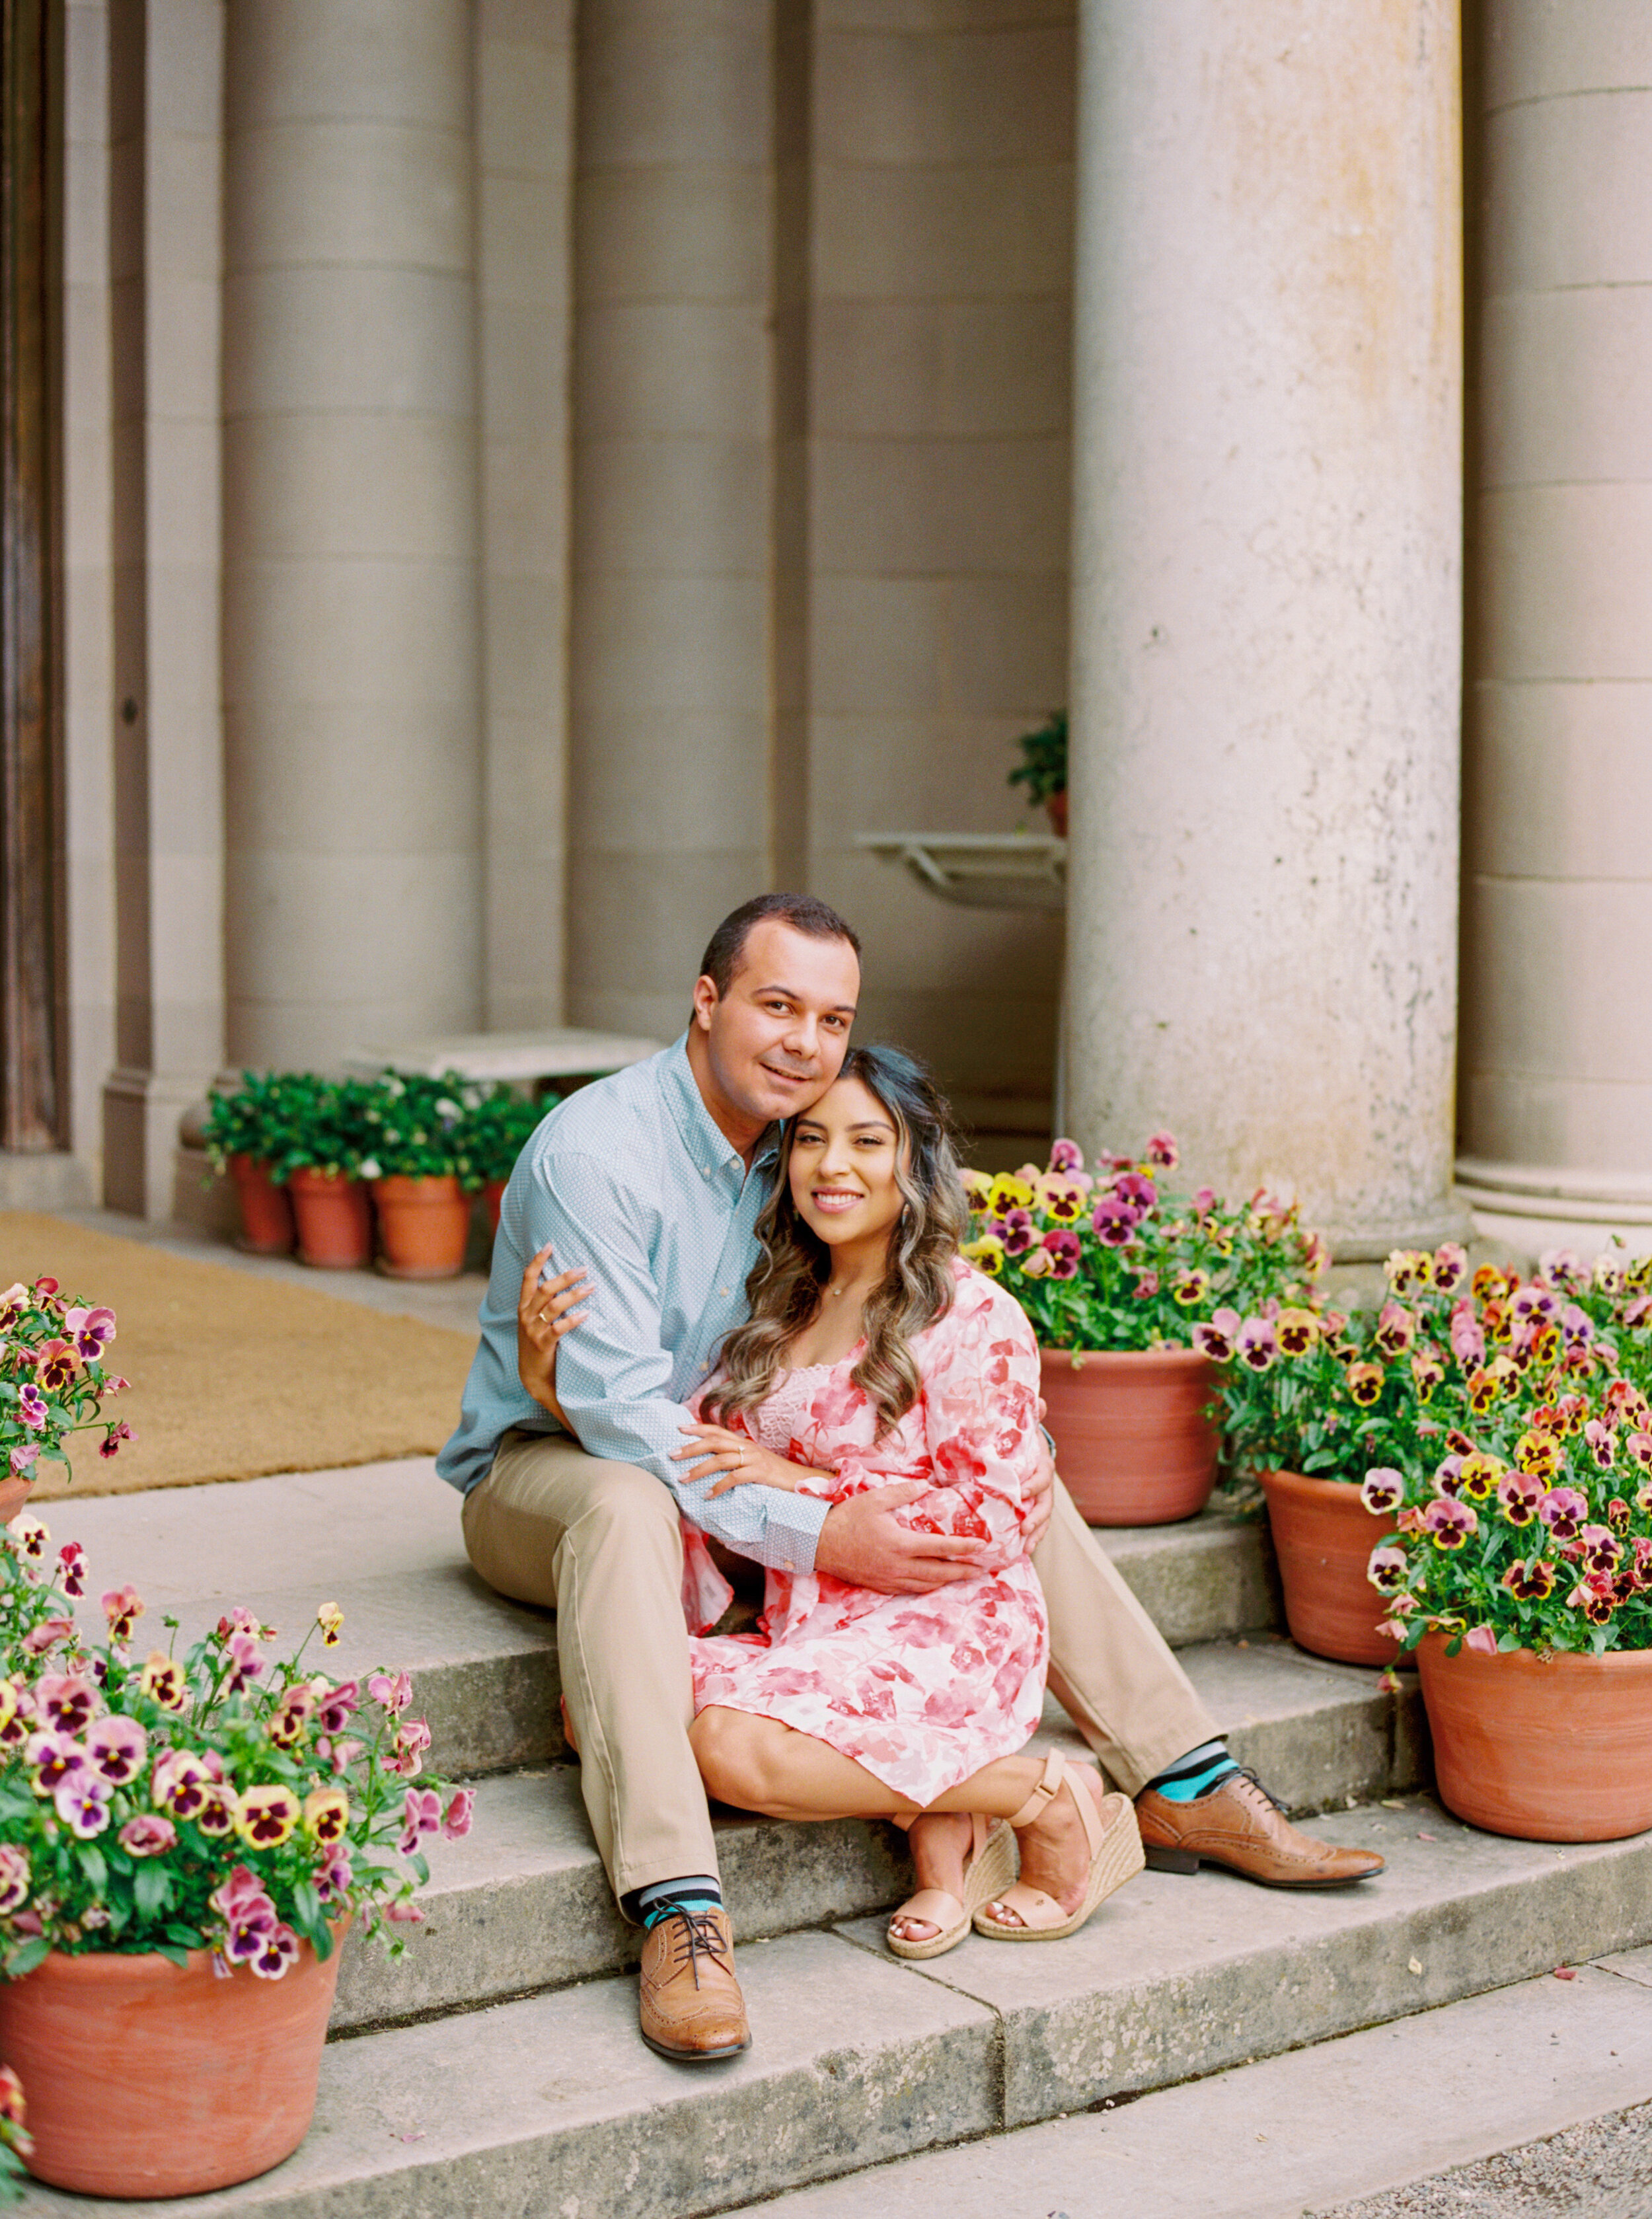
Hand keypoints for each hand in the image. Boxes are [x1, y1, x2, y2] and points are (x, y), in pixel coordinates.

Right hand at [515, 1243, 588, 1425]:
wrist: (532, 1375)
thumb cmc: (538, 1342)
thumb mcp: (534, 1320)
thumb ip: (542, 1302)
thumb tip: (562, 1280)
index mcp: (523, 1306)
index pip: (527, 1278)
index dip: (537, 1260)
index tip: (550, 1245)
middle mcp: (526, 1315)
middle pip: (545, 1289)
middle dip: (565, 1277)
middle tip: (584, 1269)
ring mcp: (533, 1330)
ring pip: (553, 1306)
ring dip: (574, 1295)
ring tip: (591, 1287)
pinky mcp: (543, 1344)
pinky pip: (559, 1329)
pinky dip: (573, 1319)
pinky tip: (586, 1314)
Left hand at [672, 1422, 809, 1495]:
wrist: (803, 1481)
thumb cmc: (776, 1476)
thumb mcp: (755, 1464)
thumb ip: (737, 1462)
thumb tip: (715, 1469)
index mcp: (744, 1443)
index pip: (717, 1430)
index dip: (698, 1428)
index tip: (679, 1428)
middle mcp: (748, 1447)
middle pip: (714, 1442)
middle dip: (691, 1447)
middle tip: (671, 1454)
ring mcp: (755, 1459)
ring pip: (721, 1459)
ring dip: (699, 1469)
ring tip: (683, 1479)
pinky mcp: (761, 1473)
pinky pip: (735, 1478)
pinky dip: (719, 1487)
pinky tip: (707, 1495)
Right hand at [814, 1485, 988, 1594]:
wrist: (819, 1543)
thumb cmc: (847, 1519)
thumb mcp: (875, 1499)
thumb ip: (903, 1492)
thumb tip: (926, 1486)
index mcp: (900, 1544)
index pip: (941, 1548)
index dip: (964, 1548)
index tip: (982, 1546)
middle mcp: (898, 1567)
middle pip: (939, 1573)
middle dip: (963, 1572)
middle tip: (982, 1569)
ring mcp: (889, 1579)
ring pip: (926, 1585)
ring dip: (947, 1581)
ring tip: (962, 1576)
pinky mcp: (880, 1586)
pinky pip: (910, 1590)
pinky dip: (927, 1586)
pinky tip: (933, 1582)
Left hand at [1023, 1426, 1055, 1552]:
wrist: (1024, 1450)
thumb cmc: (1021, 1439)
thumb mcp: (1026, 1426)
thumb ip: (1032, 1414)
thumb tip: (1039, 1401)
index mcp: (1042, 1465)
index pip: (1042, 1477)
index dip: (1034, 1485)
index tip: (1020, 1493)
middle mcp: (1044, 1486)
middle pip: (1045, 1504)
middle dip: (1036, 1517)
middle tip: (1023, 1527)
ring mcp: (1039, 1500)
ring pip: (1042, 1519)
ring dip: (1036, 1534)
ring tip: (1026, 1547)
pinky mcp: (1031, 1509)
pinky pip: (1035, 1526)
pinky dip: (1031, 1538)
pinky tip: (1022, 1551)